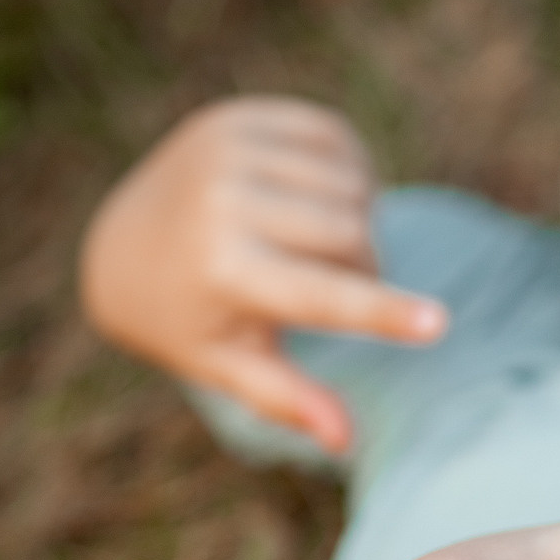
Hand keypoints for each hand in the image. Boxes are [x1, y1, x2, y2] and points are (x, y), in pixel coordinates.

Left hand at [79, 96, 446, 453]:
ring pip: (351, 183)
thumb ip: (288, 400)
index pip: (323, 298)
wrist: (121, 247)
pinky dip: (347, 171)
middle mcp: (224, 201)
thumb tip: (345, 442)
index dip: (385, 313)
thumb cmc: (190, 323)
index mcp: (223, 271)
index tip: (438, 325)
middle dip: (368, 266)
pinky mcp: (238, 117)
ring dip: (360, 218)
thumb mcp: (229, 367)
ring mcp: (228, 149)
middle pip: (351, 234)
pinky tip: (323, 199)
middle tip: (347, 285)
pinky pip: (334, 137)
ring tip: (329, 245)